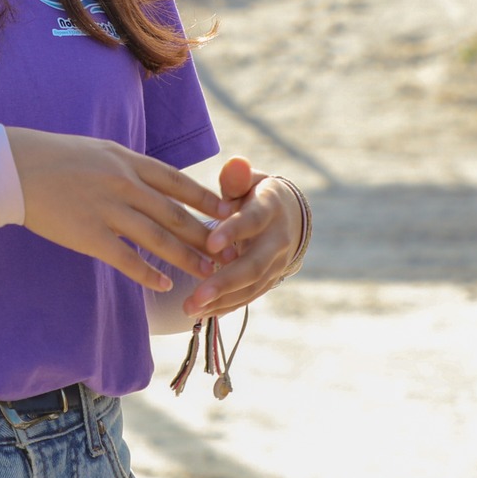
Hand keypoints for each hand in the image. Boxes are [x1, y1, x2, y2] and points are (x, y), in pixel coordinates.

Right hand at [5, 127, 225, 291]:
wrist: (10, 168)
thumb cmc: (50, 158)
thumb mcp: (96, 151)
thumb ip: (125, 166)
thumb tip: (148, 180)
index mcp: (127, 161)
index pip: (177, 182)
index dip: (206, 200)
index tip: (229, 214)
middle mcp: (123, 184)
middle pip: (175, 214)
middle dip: (206, 235)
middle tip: (230, 252)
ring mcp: (106, 209)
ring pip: (158, 238)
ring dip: (186, 258)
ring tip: (207, 274)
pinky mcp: (88, 234)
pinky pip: (125, 258)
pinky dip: (147, 273)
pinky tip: (163, 284)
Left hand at [184, 158, 303, 317]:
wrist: (286, 215)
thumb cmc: (253, 192)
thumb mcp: (247, 180)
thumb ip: (237, 177)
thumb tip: (235, 164)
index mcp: (270, 209)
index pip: (253, 221)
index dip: (234, 232)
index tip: (211, 245)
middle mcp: (278, 240)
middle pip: (253, 265)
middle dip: (224, 282)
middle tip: (196, 296)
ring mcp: (276, 263)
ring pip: (251, 286)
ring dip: (221, 300)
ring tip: (190, 308)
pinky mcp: (269, 279)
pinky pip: (248, 296)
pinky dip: (226, 306)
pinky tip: (201, 313)